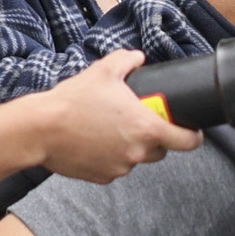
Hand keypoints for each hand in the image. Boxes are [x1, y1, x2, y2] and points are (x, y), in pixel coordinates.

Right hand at [33, 50, 198, 183]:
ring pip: (136, 158)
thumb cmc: (73, 101)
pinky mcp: (103, 177)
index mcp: (146, 128)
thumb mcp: (103, 70)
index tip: (192, 130)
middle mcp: (137, 152)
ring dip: (131, 147)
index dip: (194, 136)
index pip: (188, 141)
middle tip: (138, 121)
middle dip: (155, 137)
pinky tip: (94, 142)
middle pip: (161, 150)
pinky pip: (116, 167)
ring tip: (109, 129)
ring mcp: (120, 168)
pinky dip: (111, 157)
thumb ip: (127, 60)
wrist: (40, 130)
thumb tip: (137, 58)